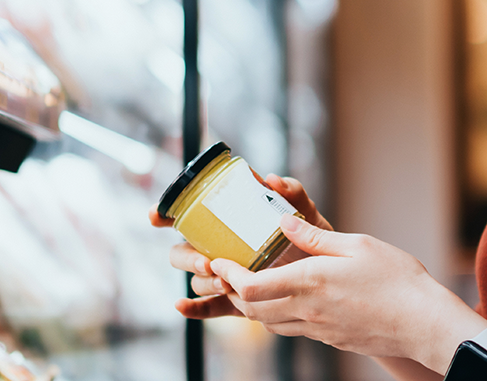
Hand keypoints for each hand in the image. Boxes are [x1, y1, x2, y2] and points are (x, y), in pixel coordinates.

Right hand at [149, 173, 331, 319]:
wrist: (329, 272)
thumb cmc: (309, 236)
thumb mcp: (303, 211)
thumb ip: (291, 191)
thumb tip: (271, 180)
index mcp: (227, 222)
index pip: (188, 215)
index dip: (165, 213)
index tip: (157, 216)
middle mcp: (218, 248)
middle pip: (182, 251)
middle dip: (188, 258)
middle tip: (209, 263)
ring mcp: (224, 275)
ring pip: (195, 279)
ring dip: (202, 281)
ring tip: (224, 283)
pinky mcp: (234, 301)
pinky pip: (207, 306)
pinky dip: (193, 307)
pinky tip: (182, 306)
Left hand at [208, 216, 486, 371]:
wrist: (423, 323)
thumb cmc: (396, 280)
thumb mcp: (357, 245)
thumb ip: (315, 236)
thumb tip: (283, 221)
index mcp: (310, 282)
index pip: (250, 287)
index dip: (228, 275)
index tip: (219, 261)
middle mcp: (307, 310)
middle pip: (251, 309)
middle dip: (233, 291)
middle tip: (227, 271)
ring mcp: (317, 329)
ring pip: (269, 323)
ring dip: (252, 306)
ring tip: (251, 285)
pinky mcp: (329, 339)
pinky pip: (291, 330)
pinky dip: (277, 316)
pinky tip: (286, 300)